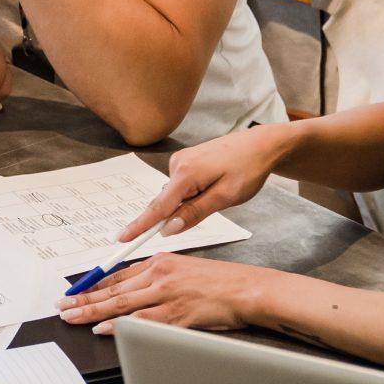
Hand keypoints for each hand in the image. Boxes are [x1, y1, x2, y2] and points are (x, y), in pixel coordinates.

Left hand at [59, 255, 260, 333]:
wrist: (248, 289)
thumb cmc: (222, 282)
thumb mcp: (186, 269)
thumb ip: (160, 277)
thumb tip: (136, 291)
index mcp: (161, 262)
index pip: (118, 274)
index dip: (94, 284)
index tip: (75, 290)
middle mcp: (160, 275)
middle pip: (114, 289)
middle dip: (84, 298)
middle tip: (62, 305)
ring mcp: (167, 295)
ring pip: (122, 304)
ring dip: (92, 311)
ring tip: (72, 317)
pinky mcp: (177, 314)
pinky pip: (143, 321)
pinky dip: (121, 325)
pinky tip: (104, 328)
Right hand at [119, 124, 287, 242]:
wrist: (262, 144)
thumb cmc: (248, 168)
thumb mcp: (225, 197)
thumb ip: (195, 213)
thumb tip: (168, 228)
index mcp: (186, 173)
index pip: (158, 207)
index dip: (140, 225)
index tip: (122, 239)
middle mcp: (177, 164)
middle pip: (166, 201)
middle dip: (175, 215)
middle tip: (207, 206)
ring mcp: (181, 160)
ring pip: (176, 195)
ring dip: (190, 203)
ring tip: (221, 192)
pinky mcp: (186, 160)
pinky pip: (181, 186)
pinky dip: (192, 194)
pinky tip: (214, 185)